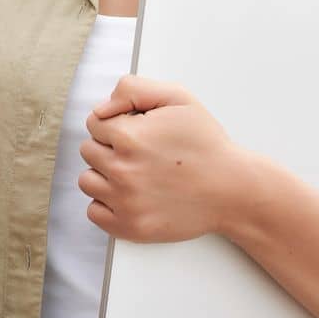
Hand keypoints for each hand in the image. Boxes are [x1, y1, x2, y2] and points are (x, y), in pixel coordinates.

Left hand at [78, 75, 248, 242]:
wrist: (231, 189)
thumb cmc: (206, 144)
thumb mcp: (178, 98)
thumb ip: (133, 90)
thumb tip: (101, 108)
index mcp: (129, 136)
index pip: (94, 123)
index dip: (116, 123)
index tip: (137, 130)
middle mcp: (121, 170)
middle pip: (88, 151)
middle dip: (109, 147)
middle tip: (140, 152)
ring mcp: (124, 202)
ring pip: (87, 181)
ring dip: (105, 175)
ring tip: (135, 173)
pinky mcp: (129, 227)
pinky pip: (94, 212)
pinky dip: (107, 204)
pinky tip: (130, 194)